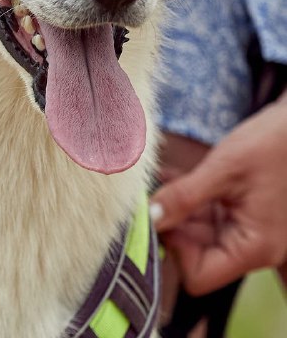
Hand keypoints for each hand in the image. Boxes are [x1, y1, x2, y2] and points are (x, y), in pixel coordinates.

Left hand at [151, 96, 286, 294]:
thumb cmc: (270, 144)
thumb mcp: (222, 169)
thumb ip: (183, 197)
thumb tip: (150, 219)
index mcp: (254, 248)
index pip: (199, 275)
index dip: (174, 248)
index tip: (159, 214)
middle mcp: (252, 246)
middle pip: (196, 254)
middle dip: (172, 224)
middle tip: (150, 194)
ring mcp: (246, 230)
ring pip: (197, 233)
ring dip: (176, 209)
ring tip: (159, 181)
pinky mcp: (240, 212)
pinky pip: (206, 215)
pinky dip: (187, 198)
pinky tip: (171, 176)